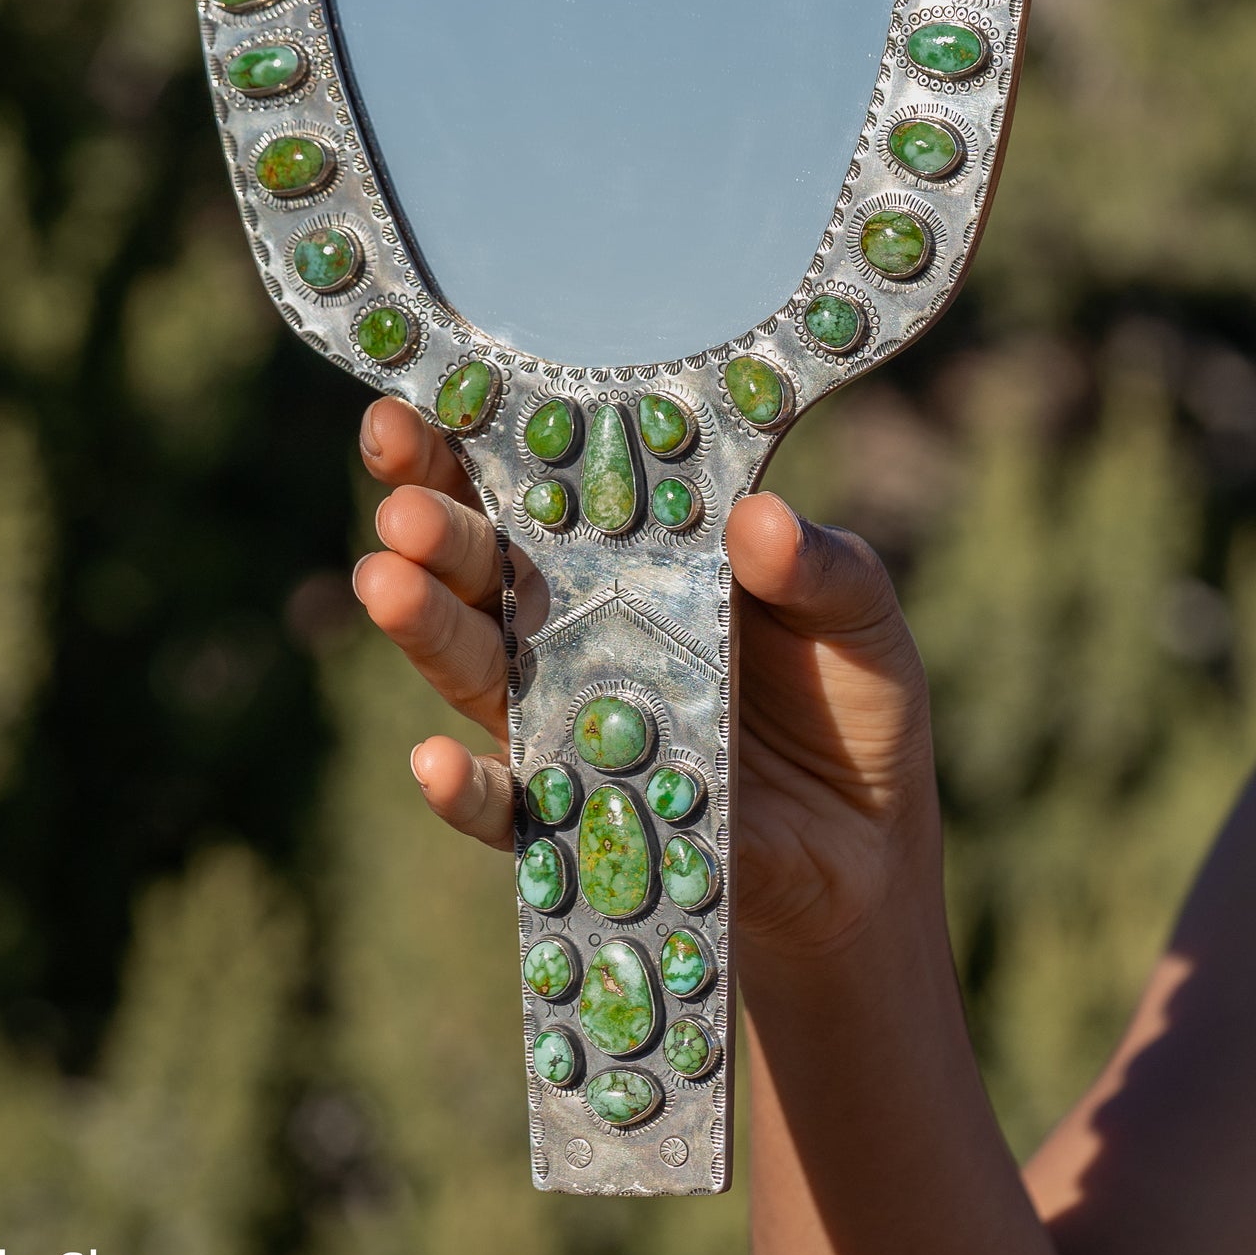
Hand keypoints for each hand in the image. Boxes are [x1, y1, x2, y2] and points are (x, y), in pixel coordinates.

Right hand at [351, 396, 940, 957]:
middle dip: (433, 527)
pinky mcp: (578, 813)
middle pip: (482, 566)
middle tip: (400, 501)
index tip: (410, 404)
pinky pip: (509, 806)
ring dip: (426, 628)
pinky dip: (471, 791)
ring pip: (474, 667)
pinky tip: (434, 763)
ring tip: (386, 582)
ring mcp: (569, 719)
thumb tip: (756, 521)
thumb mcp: (858, 613)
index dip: (468, 444)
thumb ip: (819, 566)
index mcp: (632, 552)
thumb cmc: (851, 698)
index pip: (537, 484)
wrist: (868, 849)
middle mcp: (577, 625)